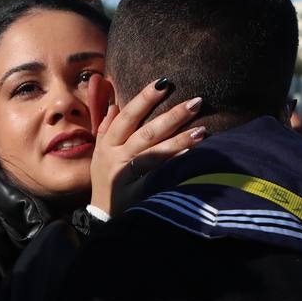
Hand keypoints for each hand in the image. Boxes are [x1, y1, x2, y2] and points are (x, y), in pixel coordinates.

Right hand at [89, 75, 205, 213]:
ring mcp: (125, 176)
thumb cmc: (105, 182)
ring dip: (179, 140)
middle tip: (196, 102)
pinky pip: (157, 176)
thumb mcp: (99, 154)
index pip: (127, 115)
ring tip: (202, 130)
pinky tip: (190, 157)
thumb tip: (114, 102)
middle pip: (145, 132)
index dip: (144, 98)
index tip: (164, 83)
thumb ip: (106, 127)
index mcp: (108, 144)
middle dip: (172, 116)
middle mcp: (115, 157)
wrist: (102, 218)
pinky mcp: (136, 193)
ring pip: (153, 153)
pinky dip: (173, 165)